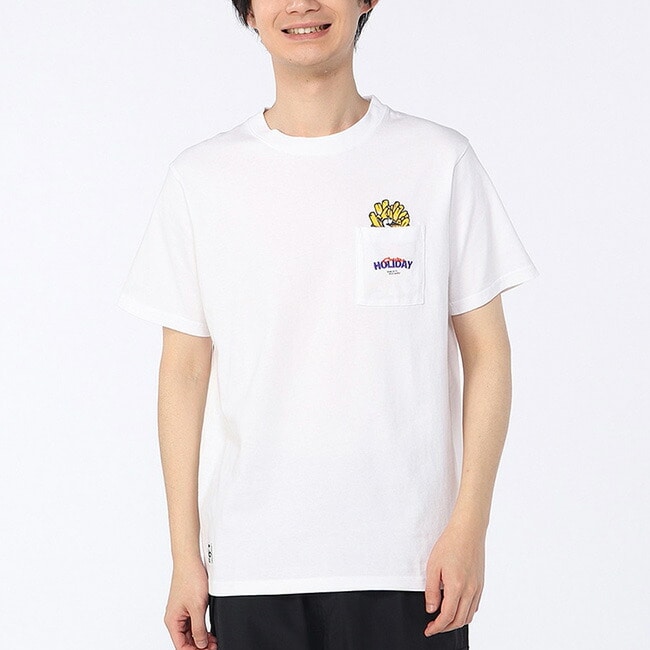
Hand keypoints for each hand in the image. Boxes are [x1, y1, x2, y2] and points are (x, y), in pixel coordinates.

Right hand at [164, 557, 217, 648]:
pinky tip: (210, 630)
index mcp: (172, 621)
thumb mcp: (197, 608)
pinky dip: (201, 628)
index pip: (181, 646)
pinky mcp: (187, 605)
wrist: (190, 561)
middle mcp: (174, 617)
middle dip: (200, 645)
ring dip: (201, 637)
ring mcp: (181, 611)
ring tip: (214, 640)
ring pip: (190, 632)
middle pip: (186, 640)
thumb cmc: (189, 578)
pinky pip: (193, 622)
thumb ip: (199, 628)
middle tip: (214, 646)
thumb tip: (201, 644)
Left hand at [423, 519, 484, 636]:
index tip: (429, 630)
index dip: (437, 627)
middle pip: (459, 620)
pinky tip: (456, 608)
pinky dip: (465, 613)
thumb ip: (431, 590)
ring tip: (443, 620)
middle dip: (445, 628)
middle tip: (433, 627)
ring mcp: (477, 588)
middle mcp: (470, 590)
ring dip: (456, 622)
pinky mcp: (481, 584)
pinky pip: (475, 606)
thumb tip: (431, 609)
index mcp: (456, 586)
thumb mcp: (433, 566)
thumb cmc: (450, 544)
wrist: (468, 531)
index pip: (447, 616)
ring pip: (469, 616)